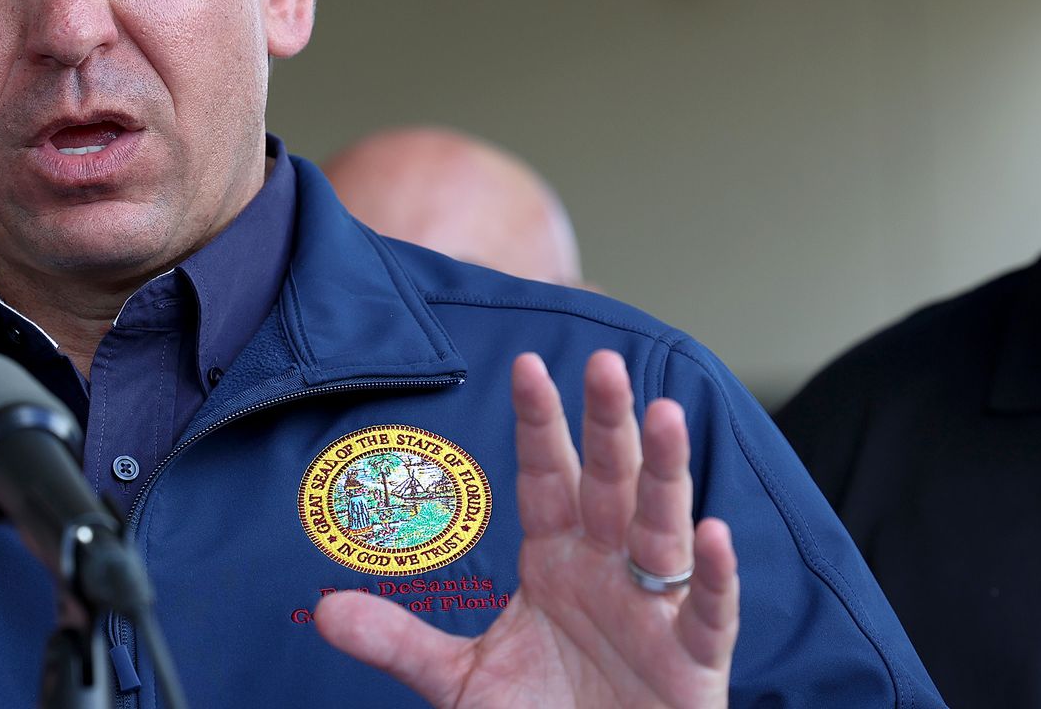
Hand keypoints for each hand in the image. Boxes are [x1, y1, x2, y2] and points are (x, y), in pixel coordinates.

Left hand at [314, 350, 737, 707]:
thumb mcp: (458, 681)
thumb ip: (400, 642)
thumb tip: (326, 611)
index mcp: (557, 561)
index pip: (546, 479)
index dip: (539, 425)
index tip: (527, 364)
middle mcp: (608, 572)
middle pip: (610, 484)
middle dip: (607, 425)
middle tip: (603, 362)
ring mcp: (655, 614)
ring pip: (663, 532)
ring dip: (666, 474)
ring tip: (666, 415)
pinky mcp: (693, 663)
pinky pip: (707, 614)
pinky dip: (714, 575)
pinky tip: (713, 532)